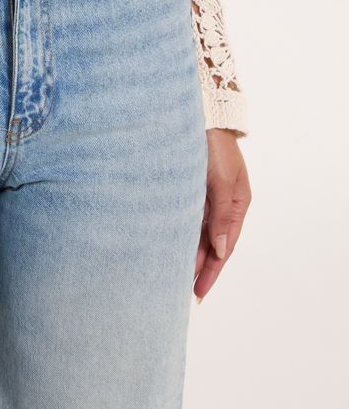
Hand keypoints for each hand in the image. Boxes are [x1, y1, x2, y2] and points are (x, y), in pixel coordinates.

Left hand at [193, 128, 250, 301]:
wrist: (202, 116)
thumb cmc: (215, 145)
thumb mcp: (221, 180)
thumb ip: (221, 215)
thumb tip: (220, 250)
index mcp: (237, 204)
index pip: (224, 248)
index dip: (212, 271)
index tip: (199, 292)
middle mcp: (223, 204)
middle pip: (211, 244)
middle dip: (200, 268)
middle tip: (186, 293)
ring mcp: (207, 196)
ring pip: (198, 233)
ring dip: (189, 253)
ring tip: (176, 276)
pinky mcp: (192, 187)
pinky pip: (188, 217)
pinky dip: (181, 233)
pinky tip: (171, 245)